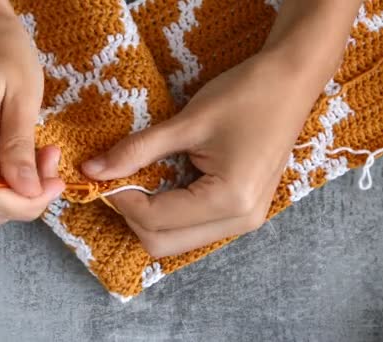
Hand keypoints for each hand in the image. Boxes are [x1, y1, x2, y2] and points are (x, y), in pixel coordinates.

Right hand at [0, 9, 64, 226]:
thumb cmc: (3, 51)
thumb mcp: (24, 95)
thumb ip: (21, 147)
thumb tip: (27, 193)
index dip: (26, 202)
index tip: (57, 183)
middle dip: (23, 196)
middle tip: (49, 163)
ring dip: (12, 189)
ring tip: (35, 156)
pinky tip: (12, 154)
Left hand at [82, 51, 323, 257]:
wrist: (291, 81)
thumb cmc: (245, 94)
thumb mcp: (187, 122)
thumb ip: (136, 150)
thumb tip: (91, 171)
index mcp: (229, 200)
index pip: (155, 220)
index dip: (121, 199)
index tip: (103, 173)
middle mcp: (239, 221)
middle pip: (162, 244)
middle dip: (132, 215)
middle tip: (118, 179)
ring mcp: (244, 220)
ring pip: (176, 241)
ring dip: (150, 217)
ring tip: (139, 180)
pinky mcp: (242, 212)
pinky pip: (193, 228)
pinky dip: (169, 213)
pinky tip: (162, 184)